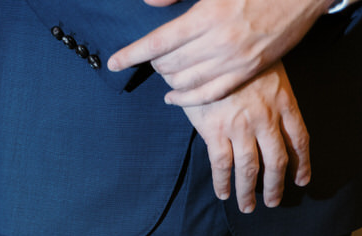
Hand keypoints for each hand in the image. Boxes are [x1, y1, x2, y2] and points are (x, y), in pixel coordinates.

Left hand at [109, 0, 329, 106]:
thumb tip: (150, 3)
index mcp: (207, 14)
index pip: (158, 41)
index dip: (132, 54)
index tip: (114, 63)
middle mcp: (219, 41)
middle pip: (169, 64)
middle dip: (152, 64)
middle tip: (147, 58)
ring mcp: (234, 60)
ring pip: (185, 82)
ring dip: (167, 79)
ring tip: (161, 73)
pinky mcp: (248, 72)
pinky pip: (209, 94)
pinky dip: (186, 99)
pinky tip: (173, 97)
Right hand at [182, 63, 309, 212]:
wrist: (210, 50)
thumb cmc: (240, 58)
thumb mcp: (269, 71)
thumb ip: (274, 97)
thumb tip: (276, 122)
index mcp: (284, 102)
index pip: (300, 139)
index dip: (302, 163)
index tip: (302, 180)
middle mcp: (266, 117)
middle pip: (277, 160)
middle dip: (276, 185)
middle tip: (274, 201)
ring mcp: (241, 126)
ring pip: (250, 167)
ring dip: (250, 191)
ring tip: (248, 206)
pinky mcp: (216, 130)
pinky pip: (222, 164)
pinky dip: (223, 182)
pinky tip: (224, 193)